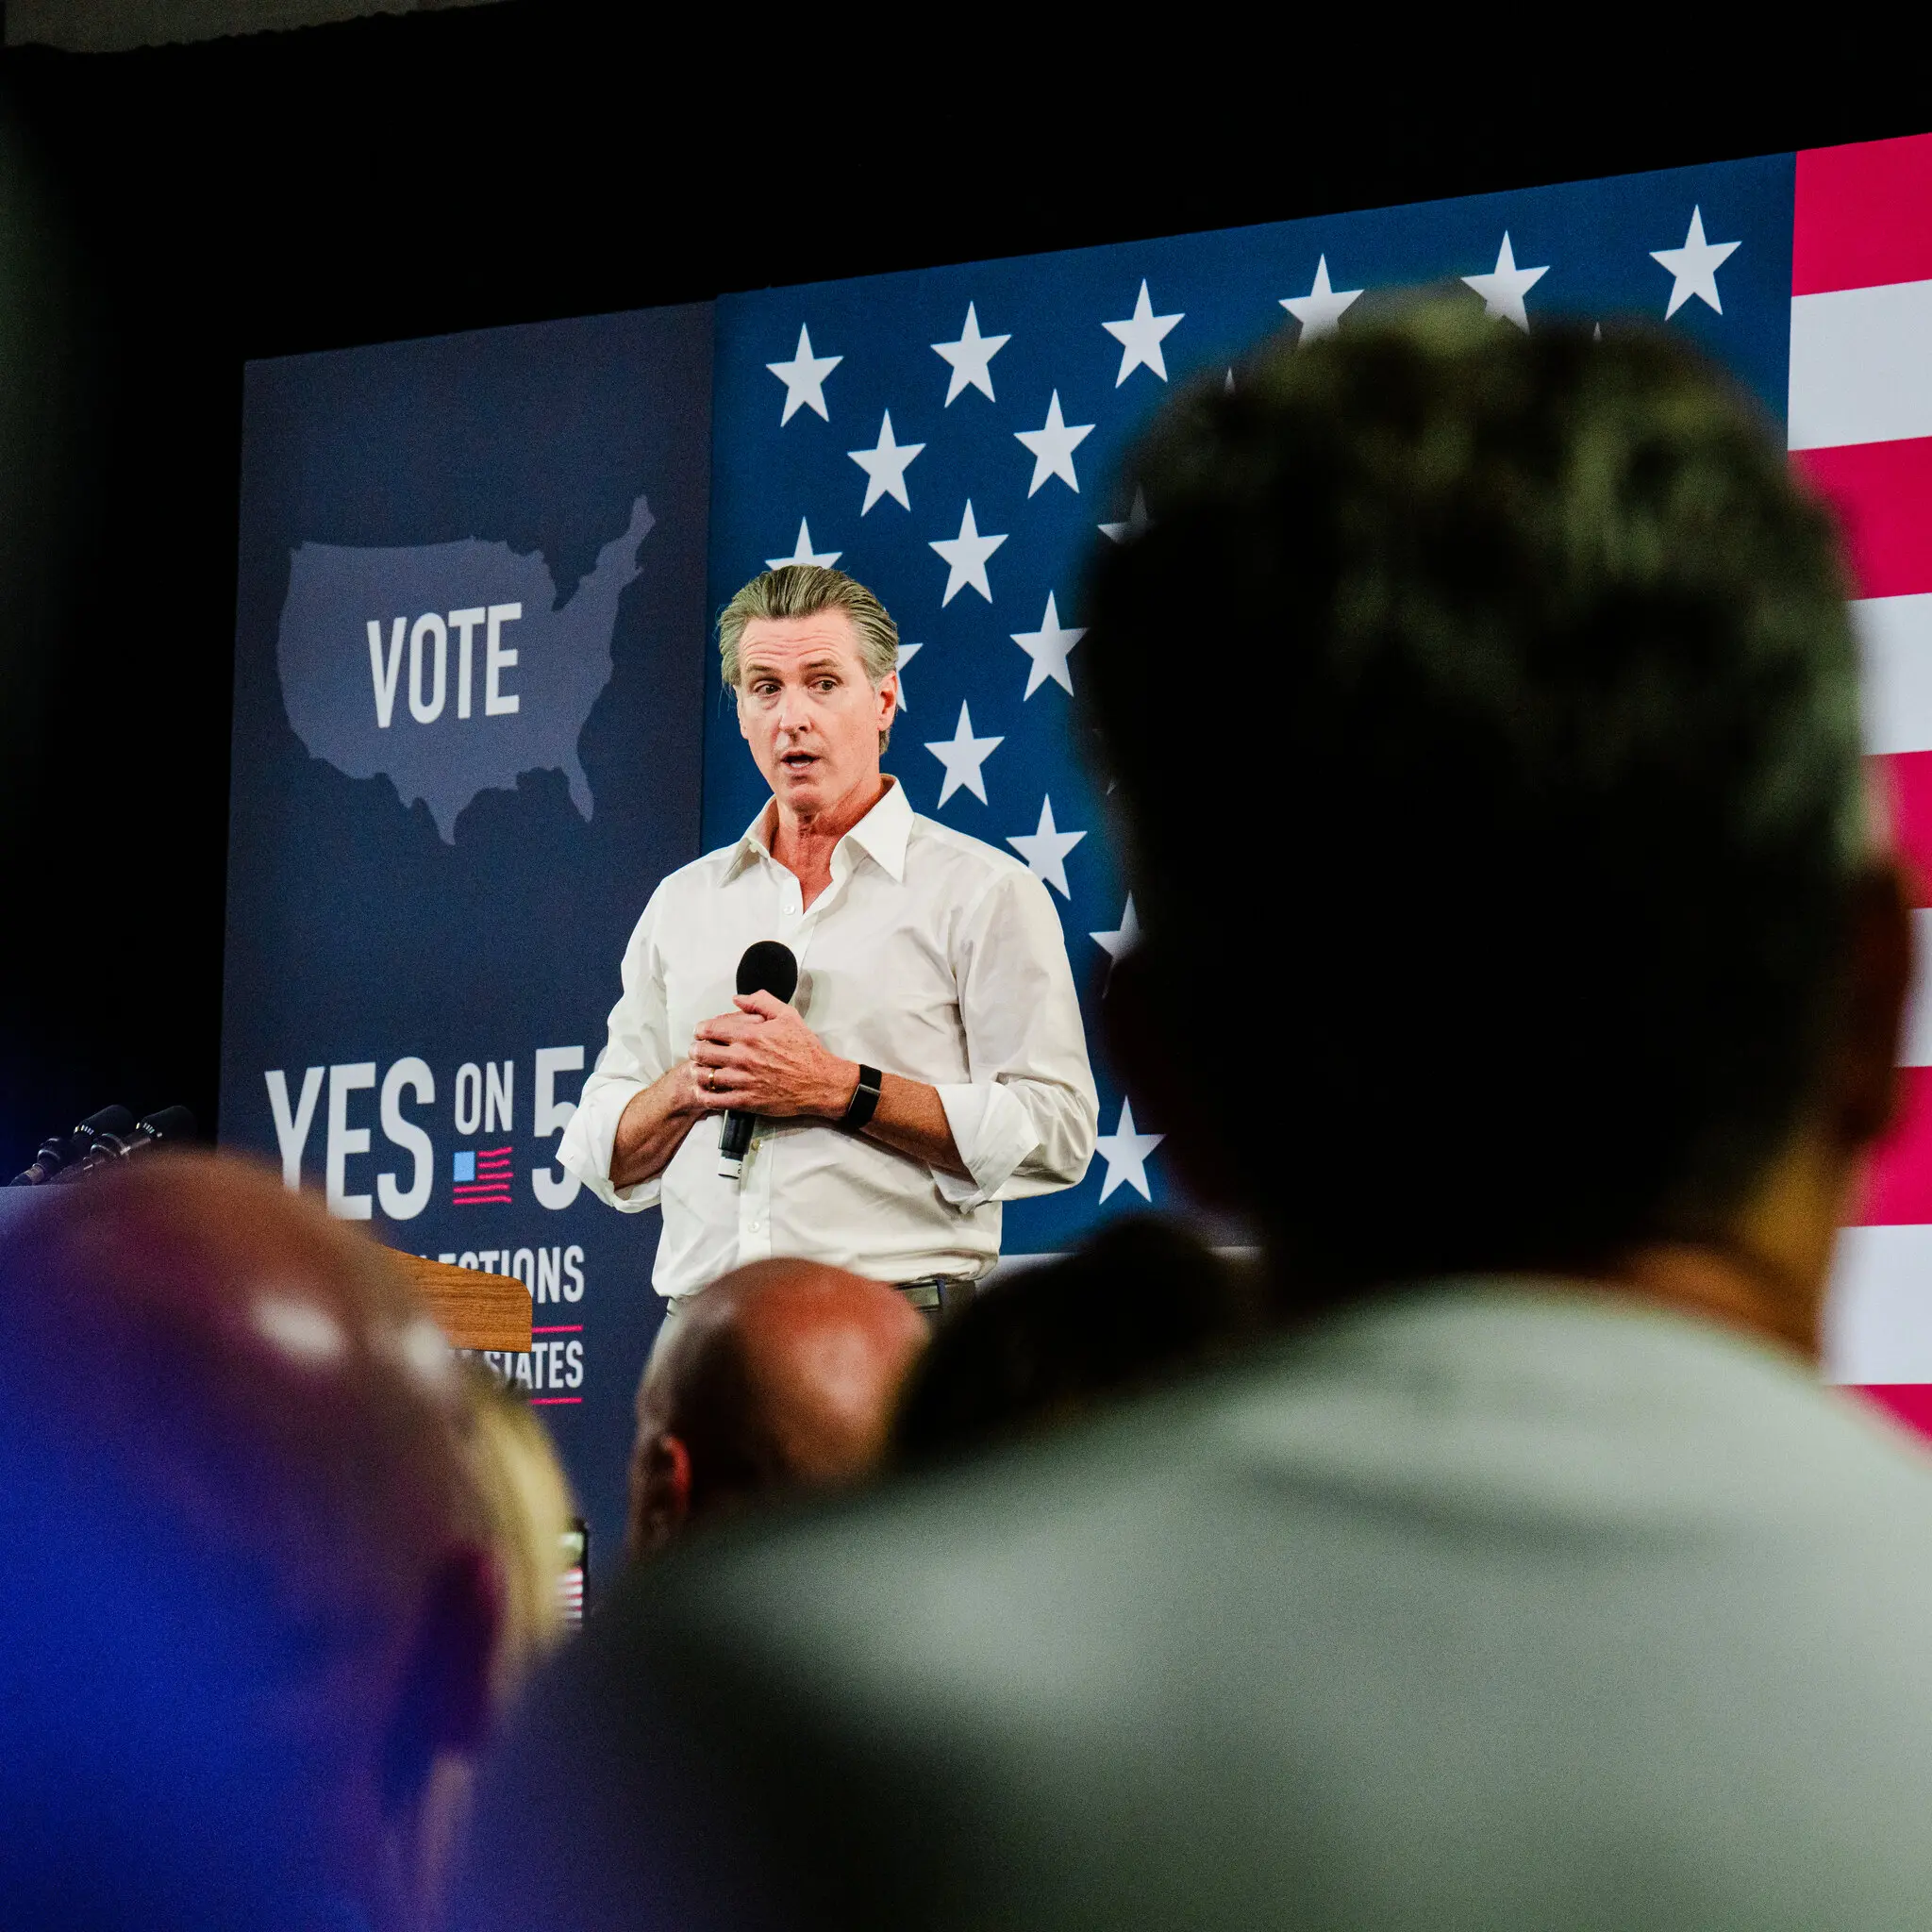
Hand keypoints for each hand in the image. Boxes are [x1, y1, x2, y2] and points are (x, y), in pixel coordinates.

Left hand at [689, 991, 858, 1119]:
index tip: (701, 1033)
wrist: (820, 1081)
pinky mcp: (746, 1100)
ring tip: (701, 1070)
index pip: (709, 1029)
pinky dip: (704, 1094)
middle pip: (701, 1052)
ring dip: (698, 1072)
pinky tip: (706, 1091)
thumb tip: (737, 999)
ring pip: (704, 1076)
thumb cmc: (805, 1049)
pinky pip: (714, 1099)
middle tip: (698, 1051)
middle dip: (696, 1050)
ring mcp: (743, 1080)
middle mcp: (742, 1057)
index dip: (700, 1030)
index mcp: (750, 1034)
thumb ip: (761, 1002)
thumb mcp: (788, 1016)